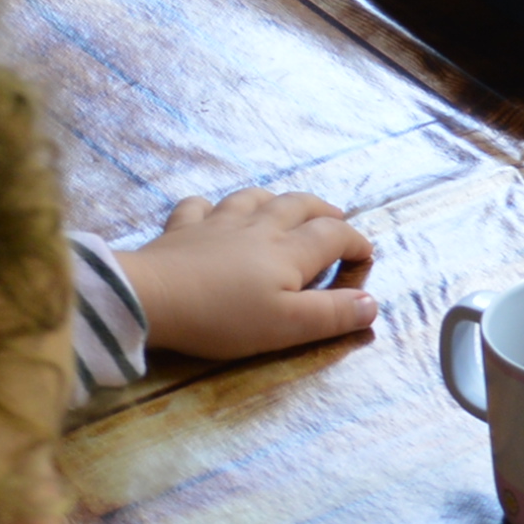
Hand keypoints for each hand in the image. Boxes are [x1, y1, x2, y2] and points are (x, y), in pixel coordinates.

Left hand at [113, 191, 377, 359]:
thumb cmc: (223, 316)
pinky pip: (199, 206)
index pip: (333, 235)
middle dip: (323, 210)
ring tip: (282, 209)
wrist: (152, 298)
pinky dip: (211, 207)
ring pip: (253, 197)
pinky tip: (211, 214)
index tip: (365, 256)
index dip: (355, 242)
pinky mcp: (180, 229)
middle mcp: (257, 227)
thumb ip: (332, 314)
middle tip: (336, 219)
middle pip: (298, 205)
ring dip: (274, 200)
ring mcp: (216, 223)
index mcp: (288, 251)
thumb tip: (372, 302)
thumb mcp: (287, 326)